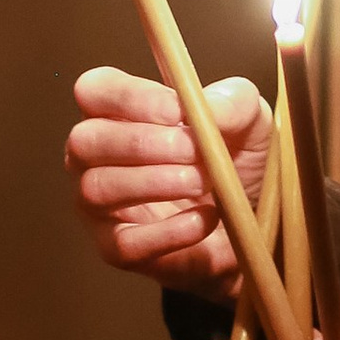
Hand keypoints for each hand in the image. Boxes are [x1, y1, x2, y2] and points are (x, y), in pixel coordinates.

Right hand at [66, 68, 270, 294]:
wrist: (254, 220)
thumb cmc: (240, 158)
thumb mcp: (250, 119)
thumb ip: (232, 101)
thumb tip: (206, 106)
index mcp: (120, 112)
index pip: (95, 90)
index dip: (129, 97)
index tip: (176, 110)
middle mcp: (97, 156)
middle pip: (86, 140)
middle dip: (143, 143)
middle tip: (194, 151)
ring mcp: (99, 205)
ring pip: (97, 189)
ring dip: (154, 183)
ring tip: (202, 183)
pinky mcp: (116, 249)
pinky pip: (124, 243)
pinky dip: (168, 232)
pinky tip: (204, 219)